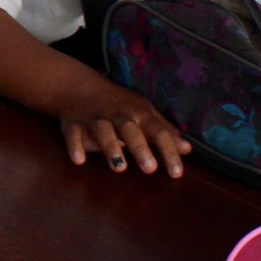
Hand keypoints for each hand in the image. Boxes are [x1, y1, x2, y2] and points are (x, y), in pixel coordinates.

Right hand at [58, 77, 191, 177]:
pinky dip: (75, 146)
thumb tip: (187, 149)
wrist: (79, 86)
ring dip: (111, 148)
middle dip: (140, 148)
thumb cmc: (119, 104)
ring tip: (119, 167)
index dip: (168, 151)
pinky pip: (73, 134)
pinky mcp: (73, 124)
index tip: (176, 173)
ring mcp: (94, 119)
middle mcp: (117, 115)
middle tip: (150, 169)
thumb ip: (164, 130)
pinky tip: (79, 160)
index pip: (158, 132)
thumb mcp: (144, 112)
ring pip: (103, 131)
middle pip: (130, 130)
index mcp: (138, 114)